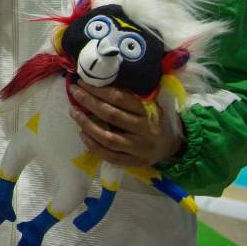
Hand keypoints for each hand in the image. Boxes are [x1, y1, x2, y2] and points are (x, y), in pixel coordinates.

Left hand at [68, 82, 183, 166]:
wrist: (173, 145)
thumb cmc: (155, 119)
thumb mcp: (149, 104)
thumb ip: (128, 96)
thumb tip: (97, 83)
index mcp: (149, 111)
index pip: (119, 98)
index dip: (98, 90)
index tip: (82, 82)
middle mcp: (145, 130)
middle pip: (110, 115)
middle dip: (88, 102)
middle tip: (74, 92)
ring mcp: (139, 149)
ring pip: (108, 138)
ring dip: (86, 124)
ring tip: (73, 112)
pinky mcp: (135, 163)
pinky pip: (110, 156)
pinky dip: (93, 145)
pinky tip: (82, 134)